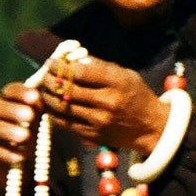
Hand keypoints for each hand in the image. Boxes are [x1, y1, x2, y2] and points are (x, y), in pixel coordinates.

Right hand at [0, 81, 45, 195]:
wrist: (22, 169)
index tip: (35, 97)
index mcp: (6, 101)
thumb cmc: (34, 139)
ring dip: (5, 130)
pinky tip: (19, 157)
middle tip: (29, 116)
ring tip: (25, 136)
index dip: (20, 92)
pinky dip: (2, 153)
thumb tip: (48, 97)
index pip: (9, 91)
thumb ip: (42, 111)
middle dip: (11, 109)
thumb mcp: (40, 124)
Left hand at [39, 54, 168, 155]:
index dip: (61, 66)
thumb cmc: (136, 95)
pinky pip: (64, 122)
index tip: (53, 62)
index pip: (80, 71)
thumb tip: (70, 60)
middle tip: (45, 75)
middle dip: (50, 79)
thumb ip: (100, 67)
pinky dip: (53, 112)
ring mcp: (99, 121)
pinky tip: (51, 104)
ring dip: (48, 96)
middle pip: (67, 88)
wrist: (150, 127)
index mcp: (117, 83)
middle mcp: (107, 102)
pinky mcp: (92, 135)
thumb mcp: (126, 75)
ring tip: (45, 89)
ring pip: (61, 106)